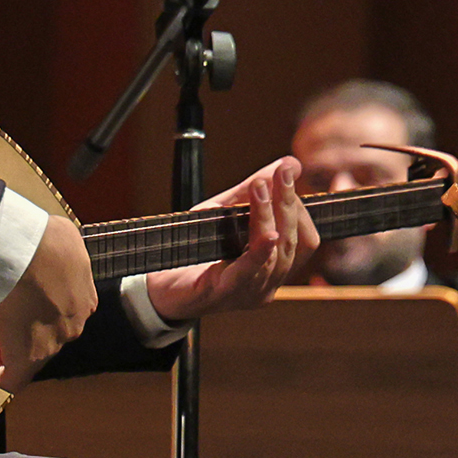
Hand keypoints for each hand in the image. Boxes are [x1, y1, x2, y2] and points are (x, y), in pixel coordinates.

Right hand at [0, 214, 97, 390]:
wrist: (27, 255)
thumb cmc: (41, 241)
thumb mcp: (61, 237)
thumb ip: (59, 246)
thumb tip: (50, 239)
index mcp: (83, 298)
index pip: (59, 313)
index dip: (34, 308)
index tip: (16, 297)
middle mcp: (74, 323)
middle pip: (45, 334)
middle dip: (19, 326)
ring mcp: (54, 342)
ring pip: (29, 354)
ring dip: (6, 344)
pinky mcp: (31, 357)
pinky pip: (12, 379)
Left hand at [143, 158, 319, 324]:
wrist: (152, 288)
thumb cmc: (192, 252)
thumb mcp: (223, 213)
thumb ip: (253, 190)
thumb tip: (290, 163)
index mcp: (273, 268)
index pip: (305, 239)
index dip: (300, 207)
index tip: (288, 173)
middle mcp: (268, 285)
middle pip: (293, 244)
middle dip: (289, 204)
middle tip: (283, 173)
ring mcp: (249, 293)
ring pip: (276, 257)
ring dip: (270, 217)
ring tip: (261, 187)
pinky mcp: (224, 294)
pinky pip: (249, 272)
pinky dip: (260, 251)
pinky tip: (267, 234)